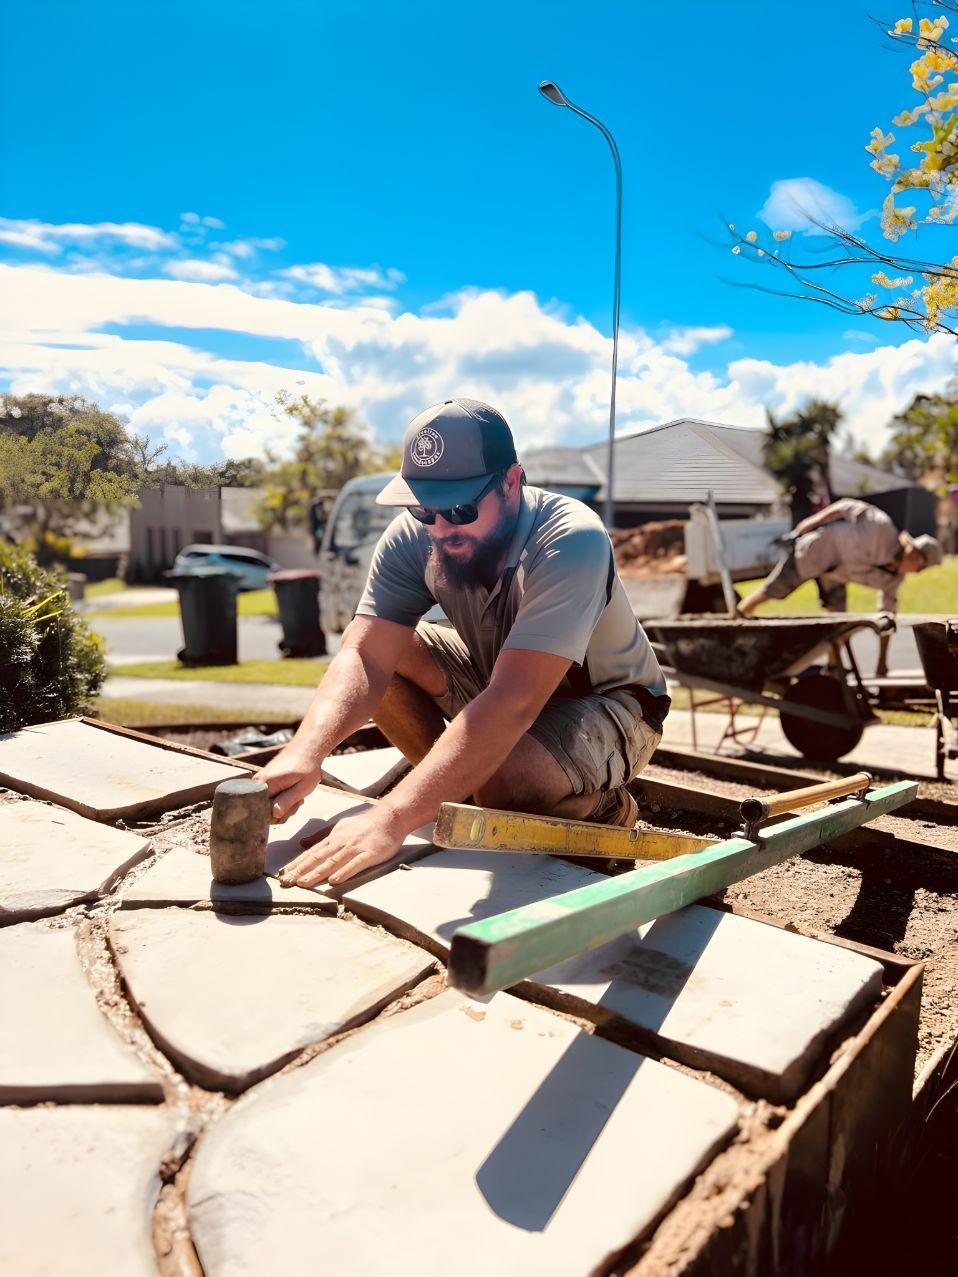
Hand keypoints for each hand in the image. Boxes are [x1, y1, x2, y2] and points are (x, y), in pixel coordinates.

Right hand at [259, 747, 324, 822]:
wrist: (306, 749)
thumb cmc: (307, 767)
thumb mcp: (302, 788)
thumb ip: (287, 802)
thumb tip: (273, 815)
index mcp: (265, 784)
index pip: (263, 813)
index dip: (278, 815)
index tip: (291, 807)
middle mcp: (257, 784)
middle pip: (265, 812)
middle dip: (282, 812)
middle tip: (296, 801)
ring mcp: (259, 783)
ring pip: (269, 807)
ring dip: (285, 806)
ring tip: (296, 795)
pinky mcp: (263, 783)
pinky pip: (270, 799)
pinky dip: (282, 800)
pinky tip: (291, 793)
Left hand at [277, 808, 404, 887]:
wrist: (390, 817)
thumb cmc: (365, 823)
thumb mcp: (339, 826)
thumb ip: (320, 836)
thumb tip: (301, 843)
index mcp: (333, 838)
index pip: (310, 853)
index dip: (296, 864)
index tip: (282, 875)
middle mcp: (341, 842)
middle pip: (317, 858)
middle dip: (300, 871)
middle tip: (286, 882)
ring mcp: (355, 848)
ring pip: (332, 862)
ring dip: (316, 873)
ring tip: (303, 883)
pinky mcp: (369, 854)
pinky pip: (355, 864)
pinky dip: (344, 872)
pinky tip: (334, 881)